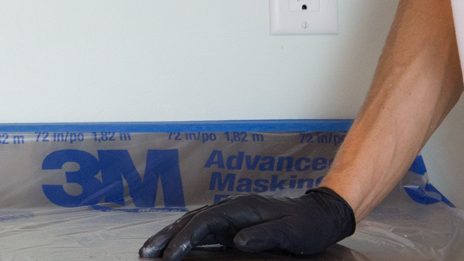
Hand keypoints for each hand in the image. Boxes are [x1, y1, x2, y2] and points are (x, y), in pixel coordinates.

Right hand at [140, 188, 355, 259]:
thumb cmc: (306, 226)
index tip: (170, 257)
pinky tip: (174, 247)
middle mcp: (229, 208)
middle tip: (145, 252)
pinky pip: (201, 230)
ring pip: (192, 224)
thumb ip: (264, 235)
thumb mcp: (291, 232)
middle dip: (166, 236)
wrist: (318, 215)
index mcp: (240, 208)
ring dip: (170, 236)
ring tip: (149, 250)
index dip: (184, 239)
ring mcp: (229, 215)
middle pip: (190, 220)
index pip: (203, 222)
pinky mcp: (231, 225)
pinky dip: (184, 238)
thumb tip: (236, 241)